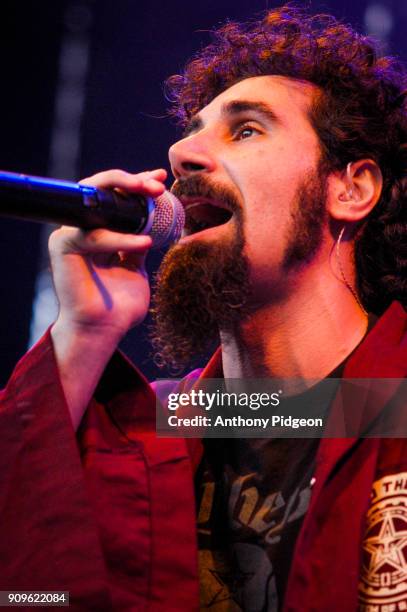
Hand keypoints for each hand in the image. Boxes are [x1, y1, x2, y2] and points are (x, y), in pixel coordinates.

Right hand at [49, 168, 166, 340]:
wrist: (104, 330)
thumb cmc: (119, 305)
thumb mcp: (136, 268)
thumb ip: (138, 244)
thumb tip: (157, 222)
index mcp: (99, 232)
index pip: (115, 198)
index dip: (137, 185)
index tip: (162, 181)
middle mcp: (82, 229)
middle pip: (103, 191)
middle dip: (133, 182)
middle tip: (157, 185)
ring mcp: (71, 235)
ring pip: (96, 202)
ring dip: (126, 194)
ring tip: (154, 197)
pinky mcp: (63, 246)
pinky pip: (95, 235)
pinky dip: (121, 239)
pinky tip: (145, 244)